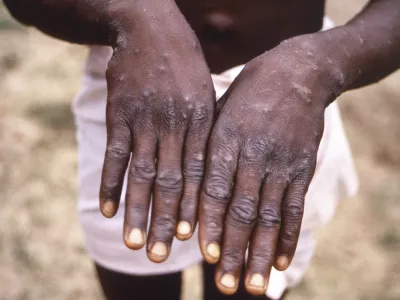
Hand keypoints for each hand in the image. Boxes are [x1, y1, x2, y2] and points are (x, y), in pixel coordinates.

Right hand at [99, 2, 214, 262]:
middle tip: (163, 255)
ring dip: (137, 211)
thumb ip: (207, 131)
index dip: (195, 208)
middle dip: (167, 220)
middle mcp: (174, 125)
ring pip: (141, 174)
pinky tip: (106, 209)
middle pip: (171, 182)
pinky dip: (109, 183)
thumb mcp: (207, 93)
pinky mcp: (119, 115)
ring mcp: (145, 120)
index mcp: (201, 122)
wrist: (151, 28)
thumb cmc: (185, 66)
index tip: (192, 239)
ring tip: (135, 243)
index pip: (199, 174)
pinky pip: (114, 155)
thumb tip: (211, 170)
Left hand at [199, 36, 343, 294]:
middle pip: (241, 209)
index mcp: (226, 138)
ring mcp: (281, 162)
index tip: (203, 253)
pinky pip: (295, 206)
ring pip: (269, 215)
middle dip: (232, 249)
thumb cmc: (248, 94)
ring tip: (251, 284)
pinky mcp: (302, 167)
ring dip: (259, 252)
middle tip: (225, 284)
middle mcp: (253, 153)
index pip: (214, 188)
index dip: (209, 222)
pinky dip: (288, 236)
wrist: (297, 73)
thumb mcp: (220, 110)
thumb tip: (186, 187)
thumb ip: (206, 147)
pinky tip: (280, 261)